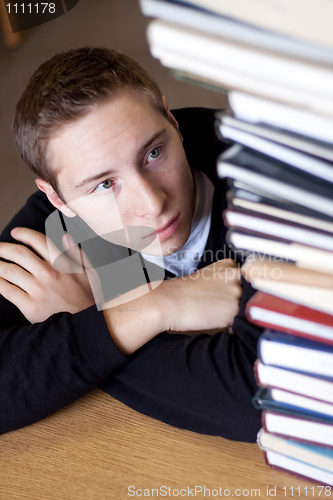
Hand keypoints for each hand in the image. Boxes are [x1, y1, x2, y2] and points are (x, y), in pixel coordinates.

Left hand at [0, 227, 94, 322]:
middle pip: (19, 253)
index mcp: (62, 264)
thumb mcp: (90, 273)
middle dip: (5, 247)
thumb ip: (77, 254)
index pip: (39, 241)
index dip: (24, 233)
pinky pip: (8, 290)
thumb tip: (65, 237)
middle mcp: (48, 274)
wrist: (85, 326)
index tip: (16, 232)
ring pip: (10, 270)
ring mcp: (38, 290)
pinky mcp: (29, 306)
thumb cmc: (88, 299)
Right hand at [102, 259, 241, 354]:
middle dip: (242, 305)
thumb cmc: (184, 294)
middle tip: (221, 311)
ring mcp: (237, 290)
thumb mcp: (209, 279)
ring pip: (248, 309)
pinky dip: (234, 327)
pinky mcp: (234, 308)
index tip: (226, 301)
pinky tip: (219, 324)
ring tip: (219, 318)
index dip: (238, 295)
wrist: (169, 301)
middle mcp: (237, 274)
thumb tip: (243, 303)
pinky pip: (243, 323)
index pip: (247, 283)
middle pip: (250, 295)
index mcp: (231, 265)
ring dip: (239, 317)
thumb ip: (228, 284)